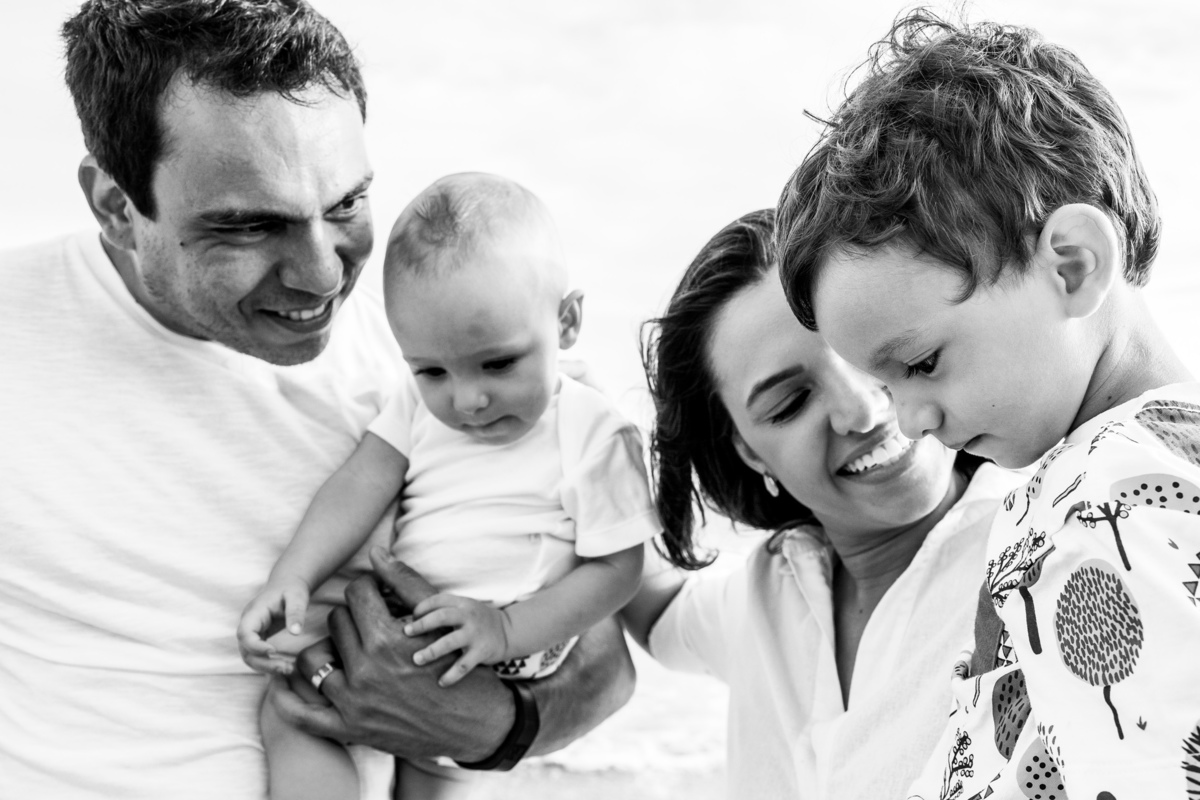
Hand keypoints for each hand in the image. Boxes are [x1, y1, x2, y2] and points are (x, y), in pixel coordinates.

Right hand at [236, 577, 311, 674]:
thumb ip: (296, 612)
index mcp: (254, 612)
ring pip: (250, 656)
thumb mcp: (297, 596)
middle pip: (245, 650)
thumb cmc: (291, 588)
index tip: (274, 651)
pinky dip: (268, 663)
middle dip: (263, 663)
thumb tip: (296, 633)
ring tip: (288, 670)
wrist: (287, 584)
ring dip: (266, 667)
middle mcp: (248, 624)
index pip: (244, 633)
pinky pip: (257, 655)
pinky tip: (285, 666)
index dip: (255, 646)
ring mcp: (252, 632)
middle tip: (286, 668)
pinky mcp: (258, 638)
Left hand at [270, 547, 512, 761]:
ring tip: (339, 647)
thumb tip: (375, 552)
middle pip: (336, 623)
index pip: (356, 595)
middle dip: (352, 617)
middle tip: (366, 624)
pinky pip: (302, 715)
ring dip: (325, 648)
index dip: (367, 590)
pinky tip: (280, 684)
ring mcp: (355, 703)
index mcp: (388, 639)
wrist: (476, 722)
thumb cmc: (459, 664)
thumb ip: (404, 583)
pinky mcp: (350, 730)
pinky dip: (285, 699)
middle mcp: (367, 671)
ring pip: (312, 660)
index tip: (375, 598)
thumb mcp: (439, 621)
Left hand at [405, 594, 512, 685]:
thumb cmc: (479, 620)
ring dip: (431, 651)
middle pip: (441, 617)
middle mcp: (468, 616)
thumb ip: (446, 610)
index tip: (411, 617)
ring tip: (417, 659)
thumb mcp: (466, 608)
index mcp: (463, 604)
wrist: (509, 631)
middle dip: (422, 625)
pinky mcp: (481, 652)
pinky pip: (463, 665)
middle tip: (406, 632)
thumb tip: (414, 620)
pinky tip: (441, 682)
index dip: (422, 607)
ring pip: (449, 643)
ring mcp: (475, 634)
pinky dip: (451, 675)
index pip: (438, 600)